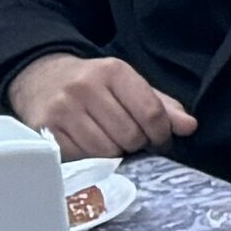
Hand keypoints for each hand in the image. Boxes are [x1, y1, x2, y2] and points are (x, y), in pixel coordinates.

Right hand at [8, 55, 194, 155]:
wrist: (40, 79)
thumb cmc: (93, 86)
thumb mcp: (127, 86)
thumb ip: (161, 106)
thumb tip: (189, 127)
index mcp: (113, 71)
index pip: (151, 112)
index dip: (162, 134)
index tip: (160, 140)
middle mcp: (86, 87)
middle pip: (129, 136)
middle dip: (135, 144)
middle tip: (129, 140)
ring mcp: (62, 108)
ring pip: (105, 151)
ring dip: (113, 154)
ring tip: (108, 141)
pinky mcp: (44, 130)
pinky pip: (80, 158)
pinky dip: (89, 159)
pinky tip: (87, 146)